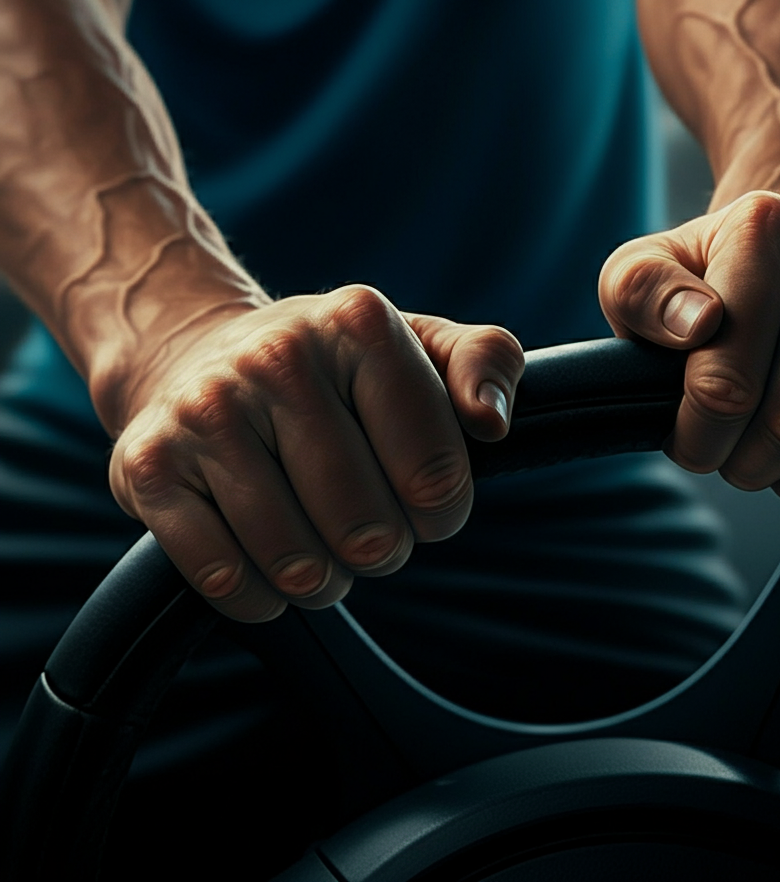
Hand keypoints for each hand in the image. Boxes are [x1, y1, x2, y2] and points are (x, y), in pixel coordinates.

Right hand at [108, 286, 523, 620]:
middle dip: (383, 550)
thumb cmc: (332, 371)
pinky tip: (267, 566)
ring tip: (322, 549)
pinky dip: (259, 596)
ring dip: (323, 580)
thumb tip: (490, 423)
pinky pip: (222, 578)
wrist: (195, 357)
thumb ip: (485, 362)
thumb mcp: (419, 345)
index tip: (427, 505)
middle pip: (368, 527)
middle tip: (370, 530)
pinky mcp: (147, 464)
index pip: (436, 471)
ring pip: (297, 561)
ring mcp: (205, 410)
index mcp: (358, 322)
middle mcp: (277, 356)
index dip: (443, 512)